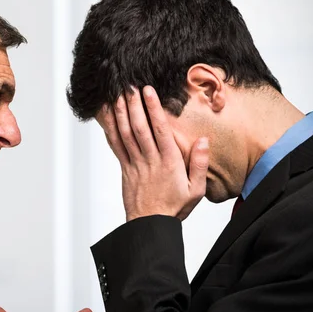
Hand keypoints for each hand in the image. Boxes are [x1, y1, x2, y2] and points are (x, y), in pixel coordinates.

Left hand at [96, 86, 208, 220]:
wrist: (150, 225)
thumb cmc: (174, 207)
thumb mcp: (196, 190)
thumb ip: (200, 164)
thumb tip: (204, 141)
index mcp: (169, 162)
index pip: (160, 130)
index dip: (153, 109)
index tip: (148, 91)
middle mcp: (150, 160)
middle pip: (139, 128)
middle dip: (133, 105)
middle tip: (128, 85)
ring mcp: (134, 163)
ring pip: (125, 134)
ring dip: (121, 113)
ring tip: (117, 94)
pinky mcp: (124, 168)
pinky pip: (115, 145)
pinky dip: (110, 129)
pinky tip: (108, 116)